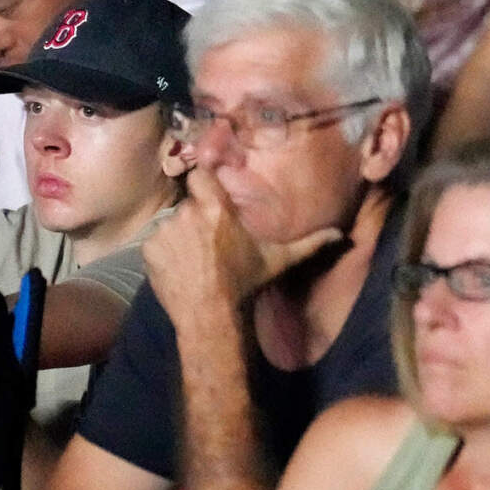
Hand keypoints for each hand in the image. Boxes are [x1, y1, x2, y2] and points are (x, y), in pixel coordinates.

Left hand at [145, 170, 344, 319]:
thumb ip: (309, 243)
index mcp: (218, 210)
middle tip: (207, 238)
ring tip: (193, 256)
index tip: (209, 192)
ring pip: (171, 223)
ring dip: (179, 234)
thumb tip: (341, 236)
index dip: (203, 182)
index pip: (200, 175)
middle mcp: (189, 214)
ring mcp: (166, 231)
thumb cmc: (245, 282)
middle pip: (188, 203)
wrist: (210, 314)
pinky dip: (163, 251)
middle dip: (196, 216)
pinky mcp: (149, 249)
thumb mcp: (279, 260)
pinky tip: (178, 266)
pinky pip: (155, 242)